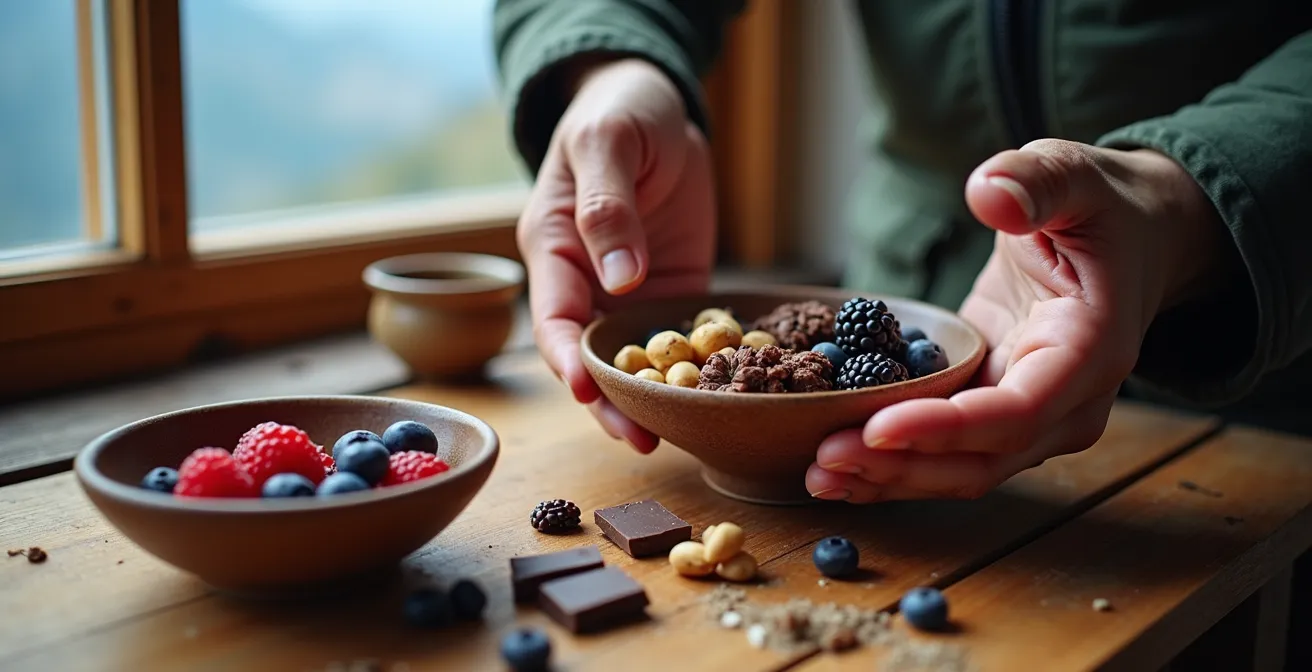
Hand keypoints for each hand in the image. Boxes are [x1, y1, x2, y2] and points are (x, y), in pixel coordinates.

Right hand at [517, 58, 715, 452]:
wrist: (656, 104)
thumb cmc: (617, 113)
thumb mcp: (607, 145)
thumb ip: (606, 208)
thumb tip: (619, 279)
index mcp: (555, 250)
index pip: (555, 317)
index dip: (569, 358)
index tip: (590, 390)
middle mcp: (588, 281)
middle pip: (592, 355)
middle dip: (612, 401)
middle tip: (641, 439)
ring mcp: (631, 291)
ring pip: (635, 359)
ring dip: (653, 397)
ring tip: (676, 437)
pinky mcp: (674, 291)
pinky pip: (682, 338)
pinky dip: (696, 368)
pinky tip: (719, 396)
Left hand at [807, 138, 1232, 501]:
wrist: (1131, 240)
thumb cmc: (1101, 207)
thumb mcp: (1072, 174)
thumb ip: (1034, 181)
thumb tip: (989, 194)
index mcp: (1090, 352)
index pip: (1016, 412)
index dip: (945, 428)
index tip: (877, 428)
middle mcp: (1068, 404)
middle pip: (981, 459)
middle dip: (900, 467)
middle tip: (823, 462)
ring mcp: (1034, 418)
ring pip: (960, 469)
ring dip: (889, 479)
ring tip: (819, 473)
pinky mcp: (996, 411)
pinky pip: (946, 452)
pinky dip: (893, 464)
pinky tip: (838, 468)